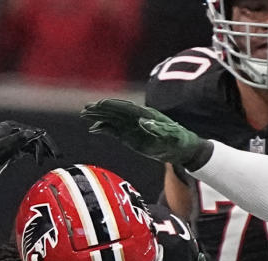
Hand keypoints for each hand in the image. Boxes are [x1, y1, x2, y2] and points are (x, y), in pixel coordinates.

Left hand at [0, 120, 59, 188]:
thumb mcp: (0, 147)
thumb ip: (16, 140)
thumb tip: (32, 133)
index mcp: (10, 128)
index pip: (34, 132)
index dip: (45, 142)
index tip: (52, 153)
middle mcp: (13, 132)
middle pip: (36, 136)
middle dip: (47, 146)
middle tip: (57, 155)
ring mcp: (13, 140)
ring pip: (34, 143)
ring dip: (44, 150)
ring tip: (53, 158)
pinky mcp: (12, 149)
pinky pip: (28, 149)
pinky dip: (37, 153)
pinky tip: (43, 158)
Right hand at [80, 99, 211, 168]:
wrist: (182, 149)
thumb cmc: (178, 140)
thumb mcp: (171, 135)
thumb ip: (157, 129)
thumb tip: (144, 122)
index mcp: (146, 115)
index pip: (126, 108)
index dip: (113, 106)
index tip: (101, 104)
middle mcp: (137, 118)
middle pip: (116, 111)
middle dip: (101, 109)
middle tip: (86, 108)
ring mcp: (132, 127)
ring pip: (112, 120)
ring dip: (99, 117)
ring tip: (85, 115)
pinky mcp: (130, 137)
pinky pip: (114, 131)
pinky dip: (104, 129)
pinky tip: (94, 129)